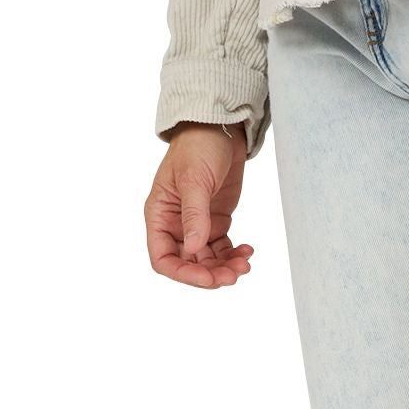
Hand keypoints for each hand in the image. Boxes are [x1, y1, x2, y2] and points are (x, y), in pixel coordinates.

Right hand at [145, 124, 252, 287]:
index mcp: (159, 215)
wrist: (220, 129)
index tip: (208, 278)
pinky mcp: (216, 221)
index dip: (184, 273)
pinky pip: (222, 248)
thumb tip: (194, 248)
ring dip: (226, 267)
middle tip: (235, 274)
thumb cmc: (197, 147)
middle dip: (210, 274)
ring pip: (208, 260)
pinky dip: (234, 254)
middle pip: (188, 264)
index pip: (163, 258)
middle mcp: (175, 225)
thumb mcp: (195, 180)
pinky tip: (248, 251)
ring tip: (245, 263)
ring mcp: (197, 224)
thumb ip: (194, 215)